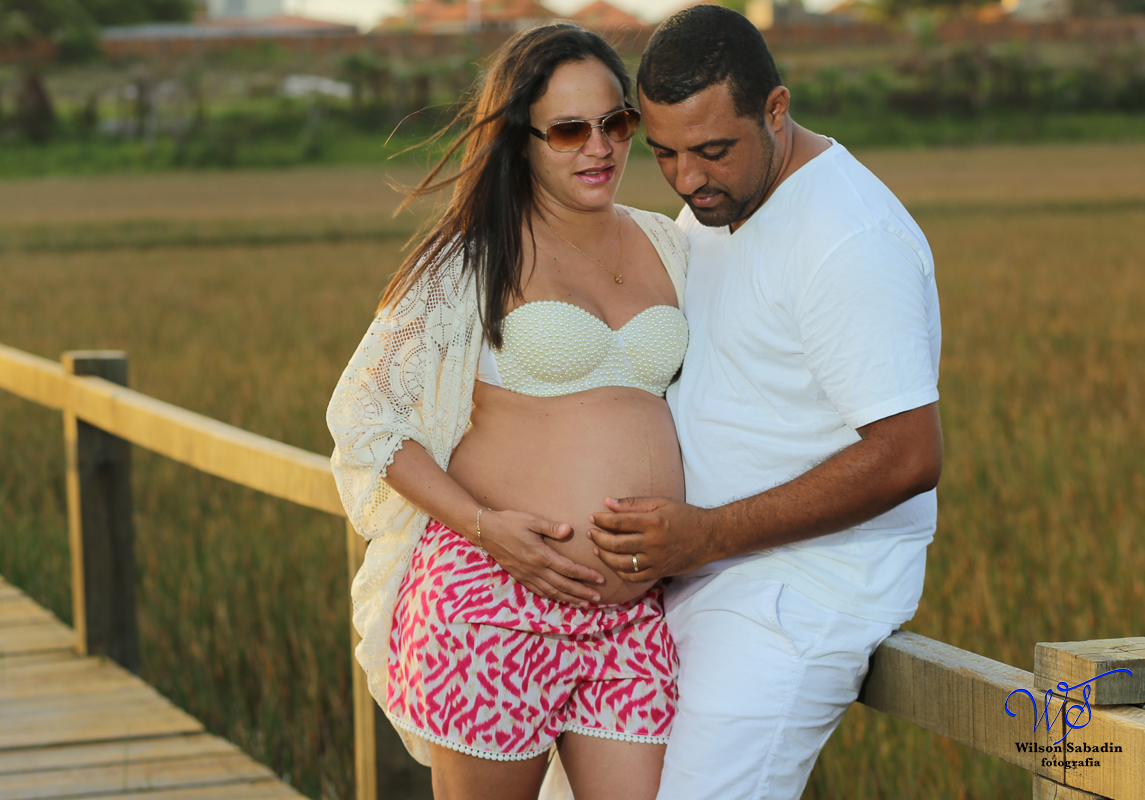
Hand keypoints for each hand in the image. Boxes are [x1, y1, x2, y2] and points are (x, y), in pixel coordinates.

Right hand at [480, 510, 605, 604]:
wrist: (485, 531)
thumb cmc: (510, 522)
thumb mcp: (531, 520)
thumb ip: (551, 527)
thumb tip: (569, 530)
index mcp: (540, 555)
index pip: (568, 569)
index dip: (586, 575)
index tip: (600, 579)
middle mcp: (535, 569)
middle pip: (563, 585)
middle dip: (582, 593)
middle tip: (598, 598)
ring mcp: (527, 576)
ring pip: (552, 592)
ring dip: (570, 599)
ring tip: (584, 604)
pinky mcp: (520, 578)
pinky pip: (539, 592)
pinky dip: (553, 598)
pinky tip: (561, 599)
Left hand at [587, 496, 716, 582]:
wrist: (709, 537)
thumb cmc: (684, 515)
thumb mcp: (661, 503)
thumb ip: (634, 503)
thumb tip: (608, 502)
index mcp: (653, 522)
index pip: (619, 522)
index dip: (602, 520)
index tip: (592, 517)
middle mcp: (653, 543)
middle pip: (616, 544)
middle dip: (598, 538)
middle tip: (591, 533)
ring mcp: (656, 560)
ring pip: (622, 563)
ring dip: (605, 556)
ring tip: (597, 549)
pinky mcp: (660, 572)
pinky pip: (634, 577)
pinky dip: (620, 571)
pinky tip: (613, 563)